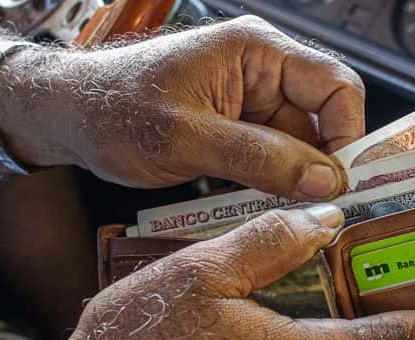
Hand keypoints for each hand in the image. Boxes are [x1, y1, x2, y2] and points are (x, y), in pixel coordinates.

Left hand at [0, 16, 364, 200]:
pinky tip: (263, 206)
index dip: (345, 133)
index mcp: (255, 50)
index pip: (333, 85)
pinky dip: (272, 183)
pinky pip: (272, 156)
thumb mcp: (187, 140)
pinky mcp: (235, 127)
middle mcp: (260, 70)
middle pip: (320, 118)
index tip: (339, 184)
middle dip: (321, 165)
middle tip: (318, 211)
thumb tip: (326, 180)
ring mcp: (248, 100)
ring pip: (298, 144)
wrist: (69, 116)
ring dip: (295, 180)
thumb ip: (260, 158)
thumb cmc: (114, 110)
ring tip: (286, 214)